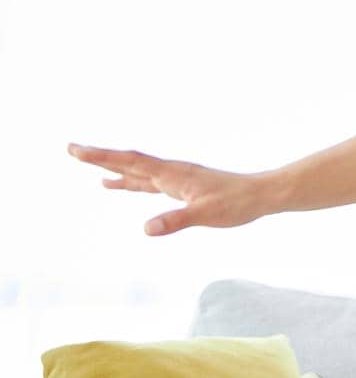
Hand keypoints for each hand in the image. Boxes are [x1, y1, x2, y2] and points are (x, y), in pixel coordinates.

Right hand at [67, 143, 269, 235]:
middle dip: (100, 156)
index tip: (78, 150)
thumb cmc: (237, 204)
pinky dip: (128, 181)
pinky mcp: (180, 187)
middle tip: (72, 149)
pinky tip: (117, 184)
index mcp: (173, 174)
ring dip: (111, 167)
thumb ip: (177, 220)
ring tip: (88, 164)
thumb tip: (147, 228)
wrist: (261, 195)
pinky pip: (146, 181)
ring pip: (136, 170)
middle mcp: (171, 172)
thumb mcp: (206, 214)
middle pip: (129, 161)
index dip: (103, 157)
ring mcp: (175, 178)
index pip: (132, 161)